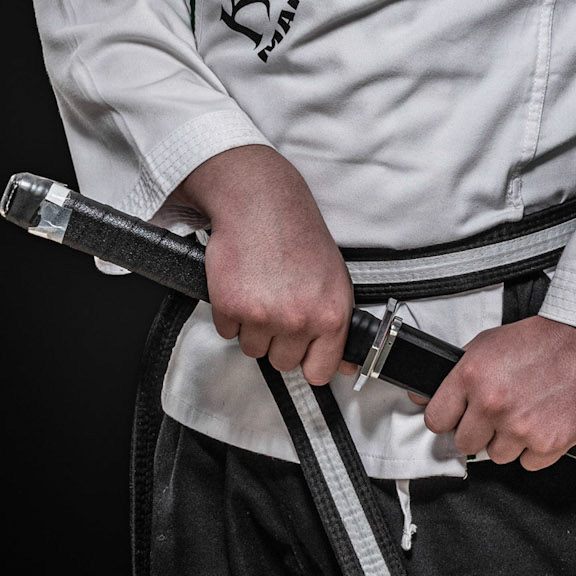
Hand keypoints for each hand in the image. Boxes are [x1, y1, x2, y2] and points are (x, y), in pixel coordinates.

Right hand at [178, 145, 353, 386]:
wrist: (262, 204)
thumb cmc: (300, 237)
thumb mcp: (335, 281)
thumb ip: (338, 326)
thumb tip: (347, 367)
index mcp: (331, 316)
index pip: (320, 372)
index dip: (309, 361)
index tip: (304, 350)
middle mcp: (300, 320)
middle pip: (283, 363)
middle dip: (279, 340)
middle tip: (279, 306)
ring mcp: (264, 316)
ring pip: (253, 349)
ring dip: (253, 328)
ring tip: (261, 292)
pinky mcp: (231, 307)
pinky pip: (227, 332)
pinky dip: (230, 315)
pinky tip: (243, 286)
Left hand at [419, 316, 575, 469]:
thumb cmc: (541, 341)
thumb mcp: (487, 344)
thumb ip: (454, 374)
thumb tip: (422, 398)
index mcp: (472, 376)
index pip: (436, 420)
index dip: (449, 418)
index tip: (459, 416)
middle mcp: (493, 403)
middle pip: (465, 444)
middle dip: (480, 431)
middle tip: (500, 412)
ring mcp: (521, 427)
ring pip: (497, 456)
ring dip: (510, 441)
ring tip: (527, 413)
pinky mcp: (549, 444)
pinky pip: (529, 464)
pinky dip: (537, 449)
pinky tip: (545, 423)